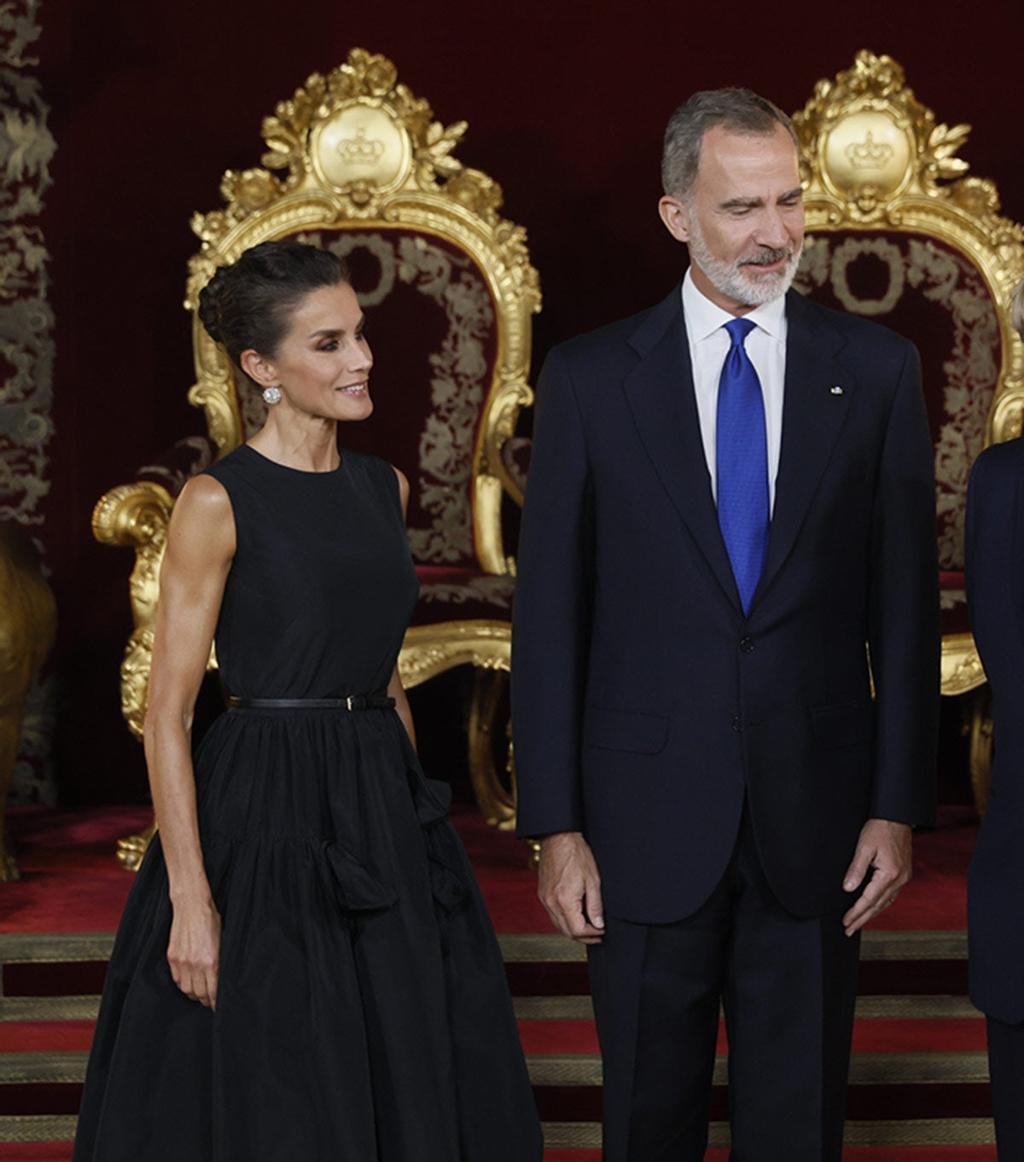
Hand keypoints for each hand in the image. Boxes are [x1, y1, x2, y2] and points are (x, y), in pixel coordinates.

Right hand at [167, 898, 221, 1008]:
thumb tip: (220, 978)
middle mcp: (195, 965)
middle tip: (210, 1001)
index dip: (215, 1002)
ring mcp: (181, 962)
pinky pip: (177, 979)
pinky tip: (189, 983)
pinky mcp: (172, 957)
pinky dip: (183, 984)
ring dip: (194, 994)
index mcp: (211, 962)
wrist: (191, 905)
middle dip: (205, 1000)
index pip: (213, 991)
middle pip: (199, 994)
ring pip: (186, 989)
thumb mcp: (222, 941)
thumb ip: (219, 962)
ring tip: (200, 994)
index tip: (218, 1006)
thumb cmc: (211, 920)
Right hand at [538, 831, 604, 943]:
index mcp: (564, 900)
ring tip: (589, 926)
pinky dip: (565, 920)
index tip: (602, 931)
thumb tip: (599, 924)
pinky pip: (553, 915)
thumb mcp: (593, 880)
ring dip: (574, 929)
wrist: (558, 838)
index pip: (577, 930)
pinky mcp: (543, 894)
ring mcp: (545, 899)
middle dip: (584, 936)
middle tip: (598, 933)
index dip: (592, 934)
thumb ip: (595, 905)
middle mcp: (551, 903)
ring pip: (559, 925)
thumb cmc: (576, 854)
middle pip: (567, 932)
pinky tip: (576, 915)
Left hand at [841, 819, 911, 936]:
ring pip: (885, 902)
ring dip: (871, 914)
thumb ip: (856, 869)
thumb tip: (847, 889)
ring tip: (858, 923)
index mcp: (889, 874)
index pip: (869, 899)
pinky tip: (873, 908)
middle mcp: (899, 879)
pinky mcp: (903, 874)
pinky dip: (880, 904)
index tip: (845, 921)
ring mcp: (903, 878)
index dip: (856, 912)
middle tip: (849, 930)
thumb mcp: (864, 847)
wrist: (896, 817)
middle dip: (862, 919)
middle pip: (878, 905)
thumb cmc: (879, 829)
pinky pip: (890, 895)